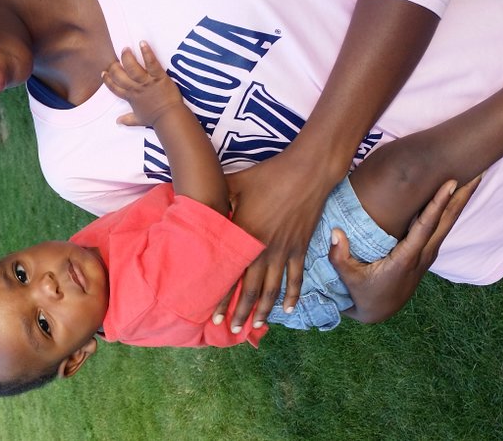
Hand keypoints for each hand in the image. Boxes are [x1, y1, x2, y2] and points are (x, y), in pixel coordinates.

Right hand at [102, 41, 184, 126]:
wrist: (169, 118)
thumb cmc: (155, 118)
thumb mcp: (139, 120)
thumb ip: (128, 119)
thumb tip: (118, 121)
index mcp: (130, 97)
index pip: (114, 87)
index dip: (107, 80)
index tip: (103, 73)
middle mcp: (136, 88)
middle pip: (120, 75)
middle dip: (115, 67)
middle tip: (115, 60)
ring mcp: (147, 82)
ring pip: (132, 67)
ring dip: (127, 57)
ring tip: (125, 49)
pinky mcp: (158, 77)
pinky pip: (151, 63)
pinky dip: (147, 53)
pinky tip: (142, 43)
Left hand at [213, 148, 333, 331]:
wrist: (306, 172)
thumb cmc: (267, 176)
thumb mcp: (234, 185)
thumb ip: (216, 198)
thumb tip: (196, 204)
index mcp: (244, 237)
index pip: (230, 275)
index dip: (222, 298)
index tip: (214, 317)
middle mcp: (263, 250)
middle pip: (251, 289)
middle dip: (240, 312)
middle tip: (233, 330)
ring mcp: (284, 250)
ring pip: (273, 289)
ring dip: (264, 310)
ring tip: (256, 326)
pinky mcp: (301, 247)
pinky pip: (296, 277)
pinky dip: (293, 295)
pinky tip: (289, 310)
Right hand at [332, 176, 480, 322]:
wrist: (378, 312)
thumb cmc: (362, 293)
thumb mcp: (348, 277)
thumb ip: (339, 256)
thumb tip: (335, 231)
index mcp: (405, 260)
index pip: (424, 227)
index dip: (437, 205)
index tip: (450, 184)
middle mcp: (421, 256)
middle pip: (445, 222)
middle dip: (461, 198)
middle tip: (475, 173)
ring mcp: (426, 256)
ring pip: (446, 225)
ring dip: (459, 203)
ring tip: (470, 180)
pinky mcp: (424, 255)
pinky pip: (440, 229)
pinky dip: (448, 212)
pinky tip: (452, 199)